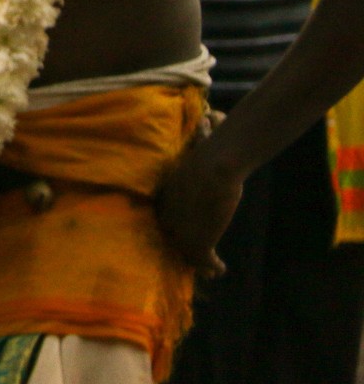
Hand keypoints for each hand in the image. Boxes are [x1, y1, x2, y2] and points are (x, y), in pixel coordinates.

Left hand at [152, 128, 242, 277]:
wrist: (216, 165)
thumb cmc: (212, 148)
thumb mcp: (203, 140)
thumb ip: (205, 131)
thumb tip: (213, 113)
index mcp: (164, 191)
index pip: (162, 211)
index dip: (172, 221)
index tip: (178, 227)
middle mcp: (167, 212)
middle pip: (169, 234)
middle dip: (180, 244)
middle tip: (191, 253)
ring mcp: (180, 228)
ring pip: (186, 251)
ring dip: (198, 261)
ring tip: (208, 268)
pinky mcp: (198, 241)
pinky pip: (202, 260)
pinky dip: (211, 267)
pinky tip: (220, 270)